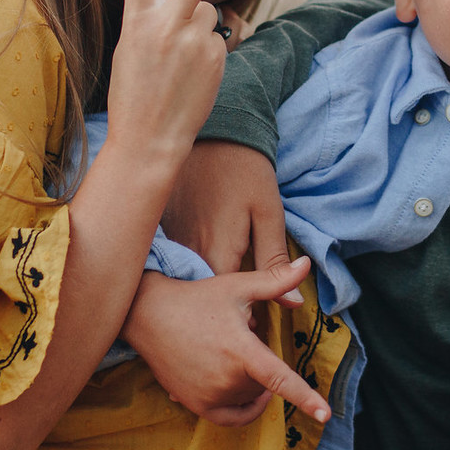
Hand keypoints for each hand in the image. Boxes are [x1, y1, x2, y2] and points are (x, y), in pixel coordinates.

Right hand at [107, 0, 253, 161]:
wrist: (149, 138)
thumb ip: (156, 20)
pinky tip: (192, 76)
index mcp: (136, 20)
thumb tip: (195, 5)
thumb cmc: (135, 93)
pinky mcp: (215, 55)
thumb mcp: (132, 48)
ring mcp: (193, 40)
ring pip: (208, 13)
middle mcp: (166, 24)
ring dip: (198, 29)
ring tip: (179, 63)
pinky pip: (215, 39)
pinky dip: (207, 52)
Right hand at [122, 258, 330, 425]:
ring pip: (249, 397)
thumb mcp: (239, 285)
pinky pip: (231, 417)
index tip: (326, 415)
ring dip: (250, 381)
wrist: (149, 315)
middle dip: (261, 363)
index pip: (279, 379)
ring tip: (229, 353)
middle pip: (265, 383)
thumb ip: (276, 280)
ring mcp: (207, 395)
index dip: (306, 398)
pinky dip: (244, 408)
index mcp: (240, 350)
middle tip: (240, 337)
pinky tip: (247, 394)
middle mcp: (224, 378)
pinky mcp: (194, 404)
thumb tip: (307, 263)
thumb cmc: (198, 297)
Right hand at [163, 140, 298, 304]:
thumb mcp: (269, 214)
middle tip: (235, 304)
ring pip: (181, 281)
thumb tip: (292, 303)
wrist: (215, 133)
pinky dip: (180, 270)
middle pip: (199, 298)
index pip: (224, 307)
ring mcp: (168, 239)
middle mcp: (186, 251)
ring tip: (212, 293)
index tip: (252, 315)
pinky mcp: (157, 228)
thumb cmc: (247, 172)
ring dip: (197, 291)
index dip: (240, 317)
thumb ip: (276, 262)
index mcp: (217, 252)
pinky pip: (167, 262)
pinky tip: (191, 270)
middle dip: (218, 308)